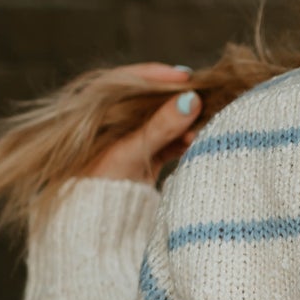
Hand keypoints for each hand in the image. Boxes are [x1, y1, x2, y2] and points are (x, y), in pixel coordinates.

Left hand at [85, 64, 201, 185]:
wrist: (97, 224)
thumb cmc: (101, 186)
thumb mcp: (131, 152)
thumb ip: (160, 126)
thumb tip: (191, 100)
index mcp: (99, 110)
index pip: (131, 79)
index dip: (159, 75)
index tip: (186, 76)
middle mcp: (116, 120)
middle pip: (153, 98)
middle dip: (178, 99)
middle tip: (202, 98)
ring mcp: (133, 137)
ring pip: (165, 119)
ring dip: (184, 121)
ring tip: (202, 126)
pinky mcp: (146, 154)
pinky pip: (169, 139)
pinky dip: (183, 139)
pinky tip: (197, 140)